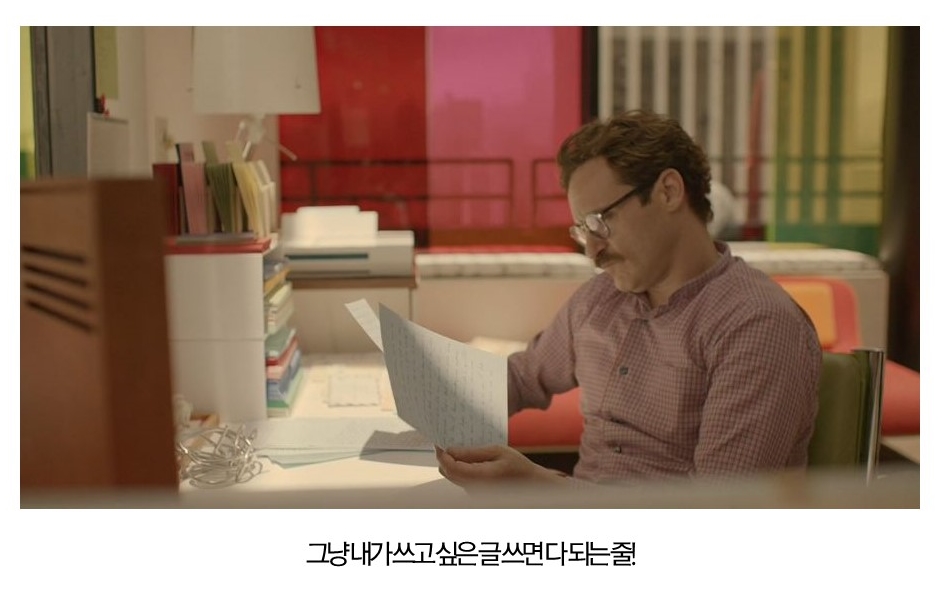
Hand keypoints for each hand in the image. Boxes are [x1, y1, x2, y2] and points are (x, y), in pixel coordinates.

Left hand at [435, 444, 567, 489]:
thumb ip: (472, 453)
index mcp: (481, 478)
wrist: (531, 485)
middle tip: (443, 443)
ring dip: (449, 464)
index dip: (442, 455)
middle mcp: (475, 490)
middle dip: (443, 458)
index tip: (439, 442)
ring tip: (454, 449)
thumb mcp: (497, 452)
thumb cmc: (517, 466)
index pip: (451, 468)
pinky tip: (464, 459)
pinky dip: (458, 470)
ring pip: (452, 478)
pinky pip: (460, 481)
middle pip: (448, 473)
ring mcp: (474, 494)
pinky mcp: (475, 494)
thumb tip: (450, 451)